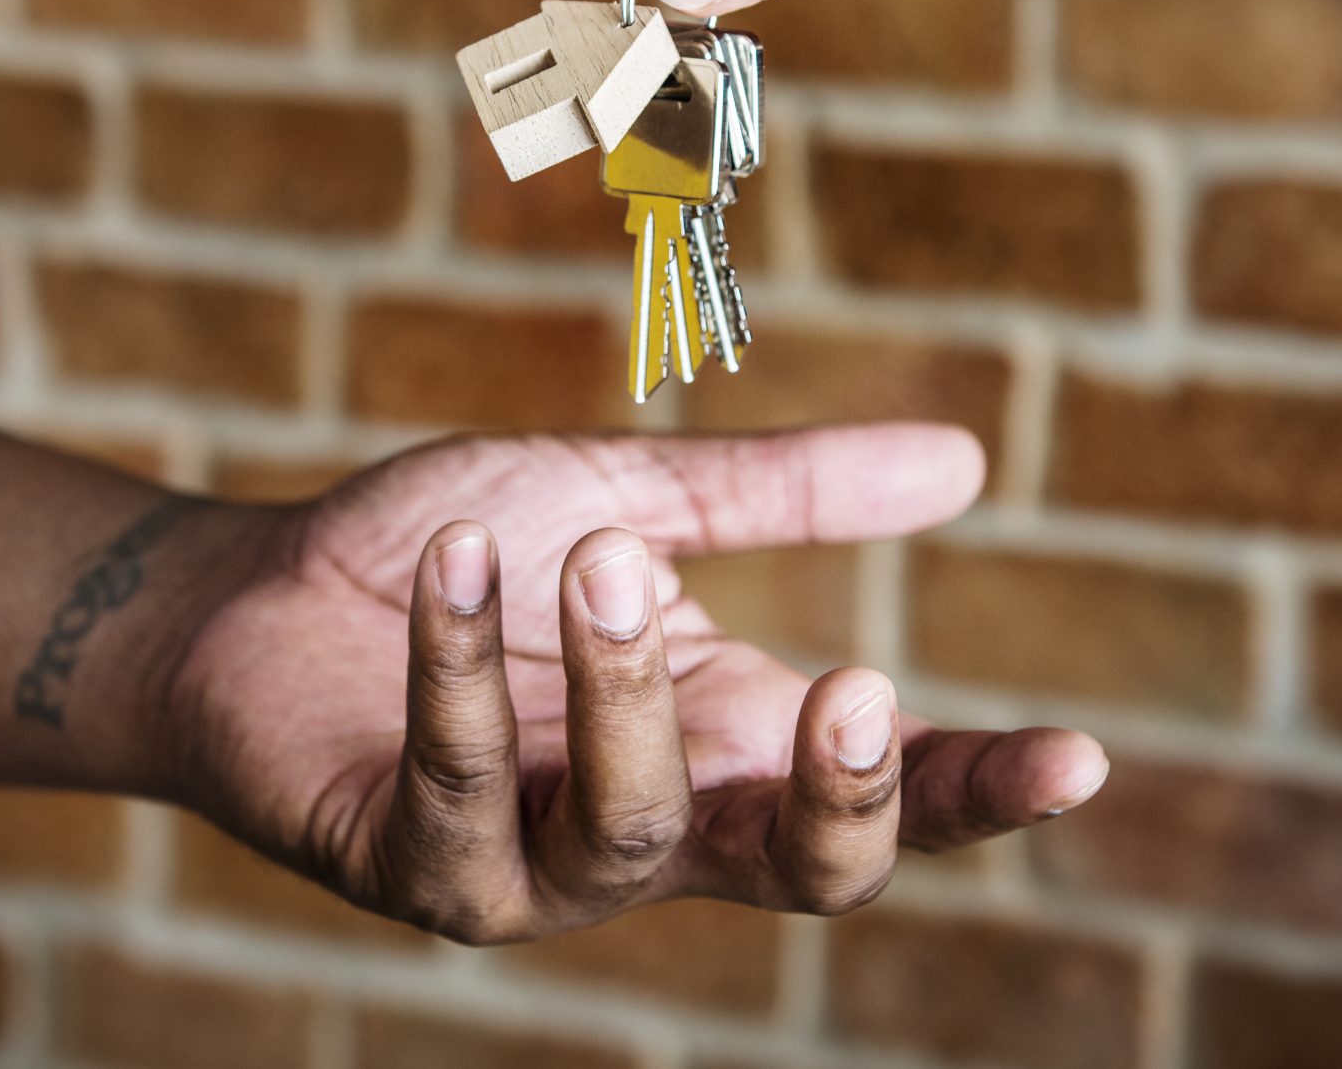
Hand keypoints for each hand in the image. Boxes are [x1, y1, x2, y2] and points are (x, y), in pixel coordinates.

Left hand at [162, 423, 1106, 942]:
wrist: (261, 591)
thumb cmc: (463, 556)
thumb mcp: (638, 501)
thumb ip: (788, 494)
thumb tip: (967, 462)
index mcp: (726, 743)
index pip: (883, 800)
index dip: (978, 794)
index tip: (1081, 759)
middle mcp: (652, 828)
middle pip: (800, 879)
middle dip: (842, 800)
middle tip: (851, 683)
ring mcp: (535, 868)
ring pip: (632, 832)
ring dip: (624, 688)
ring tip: (600, 553)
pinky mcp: (413, 866)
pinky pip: (464, 791)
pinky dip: (463, 670)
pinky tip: (451, 562)